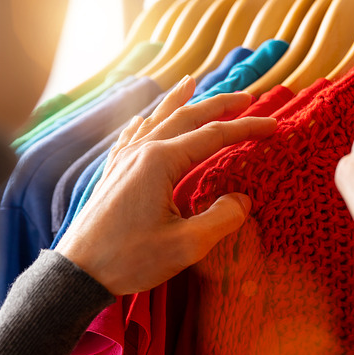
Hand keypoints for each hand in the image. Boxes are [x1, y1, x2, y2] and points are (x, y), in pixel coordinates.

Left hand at [55, 76, 276, 294]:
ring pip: (157, 119)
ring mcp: (123, 159)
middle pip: (186, 116)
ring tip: (191, 82)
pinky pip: (132, 135)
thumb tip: (243, 200)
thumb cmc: (131, 259)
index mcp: (160, 162)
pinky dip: (147, 121)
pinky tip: (145, 119)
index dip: (246, 129)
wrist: (80, 271)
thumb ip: (221, 218)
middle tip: (247, 96)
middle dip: (218, 104)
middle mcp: (141, 151)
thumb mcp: (186, 245)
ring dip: (179, 101)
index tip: (273, 126)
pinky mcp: (112, 172)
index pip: (213, 135)